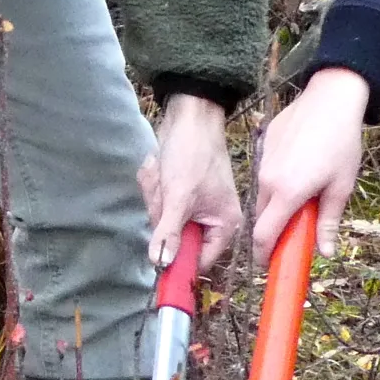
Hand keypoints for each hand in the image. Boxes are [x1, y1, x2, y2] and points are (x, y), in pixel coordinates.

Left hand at [137, 93, 241, 274]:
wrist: (189, 115)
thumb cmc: (193, 154)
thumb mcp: (179, 197)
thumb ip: (169, 233)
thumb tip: (160, 264)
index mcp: (224, 225)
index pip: (201, 261)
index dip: (179, 261)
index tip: (156, 261)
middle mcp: (212, 218)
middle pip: (176, 238)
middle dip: (162, 214)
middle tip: (165, 193)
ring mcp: (193, 204)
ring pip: (162, 218)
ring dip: (157, 196)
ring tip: (163, 175)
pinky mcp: (178, 191)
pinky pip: (159, 201)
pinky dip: (155, 185)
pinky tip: (159, 169)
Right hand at [253, 66, 369, 255]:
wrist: (330, 98)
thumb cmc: (341, 143)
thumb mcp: (341, 186)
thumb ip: (328, 221)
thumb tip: (325, 252)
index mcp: (287, 193)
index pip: (263, 235)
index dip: (264, 254)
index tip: (272, 264)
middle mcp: (268, 179)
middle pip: (261, 217)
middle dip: (273, 230)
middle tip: (295, 232)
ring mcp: (263, 161)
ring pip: (262, 195)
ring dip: (276, 204)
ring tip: (304, 194)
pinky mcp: (263, 145)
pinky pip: (265, 173)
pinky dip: (277, 181)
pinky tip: (300, 167)